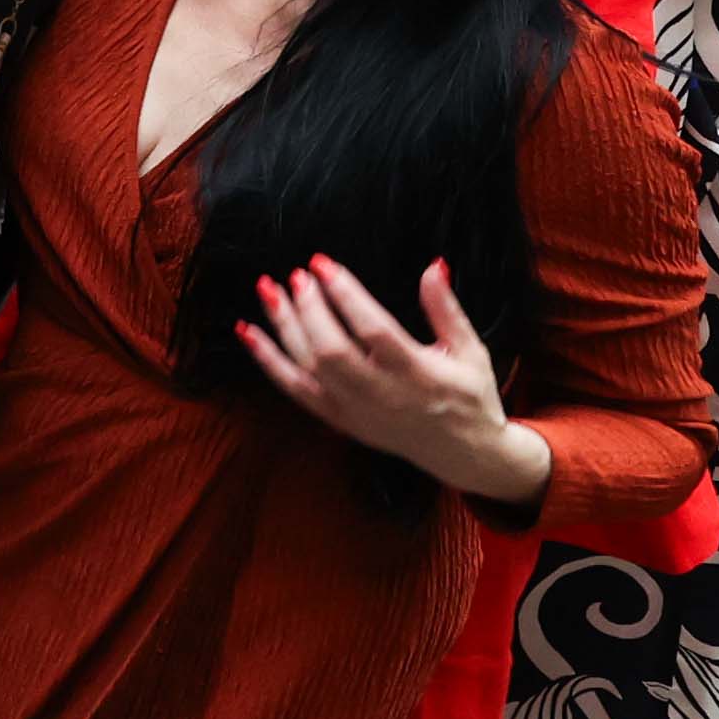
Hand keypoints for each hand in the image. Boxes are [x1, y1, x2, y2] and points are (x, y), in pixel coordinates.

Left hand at [242, 257, 545, 497]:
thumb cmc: (469, 396)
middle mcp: (383, 396)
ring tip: (268, 289)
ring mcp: (356, 412)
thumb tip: (434, 265)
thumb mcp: (470, 350)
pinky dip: (268, 361)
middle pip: (332, 351)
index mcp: (417, 374)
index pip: (373, 331)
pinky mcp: (340, 421)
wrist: (463, 454)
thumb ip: (446, 309)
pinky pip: (295, 391)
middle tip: (296, 274)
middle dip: (308, 309)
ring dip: (284, 327)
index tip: (323, 264)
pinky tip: (248, 332)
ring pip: (308, 369)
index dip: (345, 296)